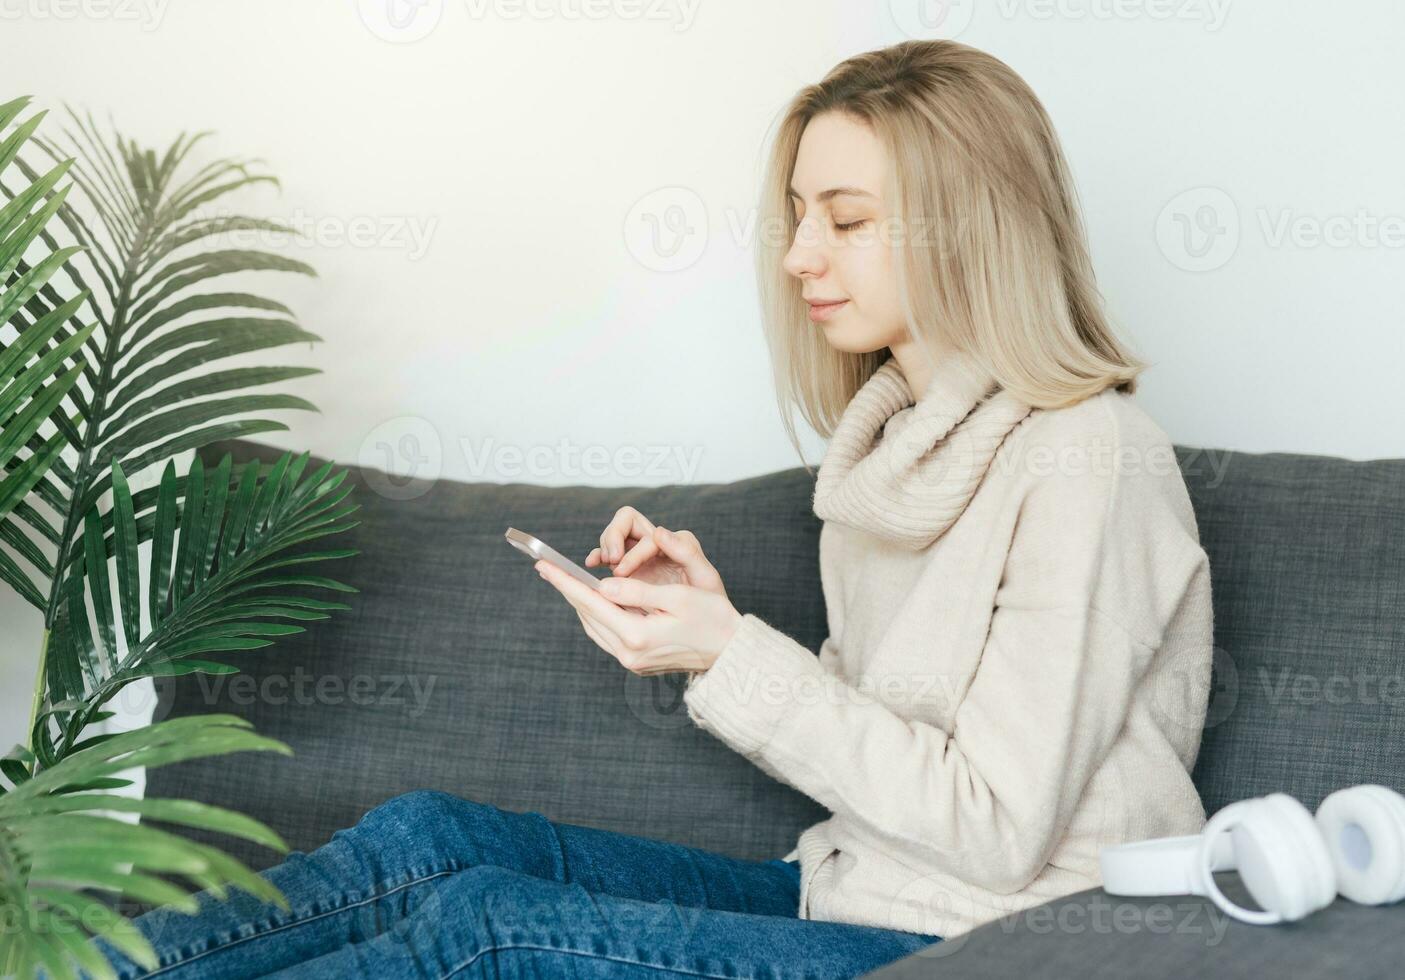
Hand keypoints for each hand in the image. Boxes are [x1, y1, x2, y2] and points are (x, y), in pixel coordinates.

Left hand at [535, 557, 742, 675]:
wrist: (731, 652)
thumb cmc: (712, 618)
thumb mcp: (678, 597)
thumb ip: (637, 591)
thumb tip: (602, 585)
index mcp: (637, 635)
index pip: (591, 602)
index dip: (566, 581)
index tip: (544, 565)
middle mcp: (629, 653)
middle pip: (587, 615)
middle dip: (568, 590)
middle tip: (547, 568)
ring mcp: (632, 662)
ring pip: (594, 626)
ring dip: (580, 603)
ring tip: (566, 582)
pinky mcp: (637, 663)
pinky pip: (607, 635)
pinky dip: (597, 615)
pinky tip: (595, 602)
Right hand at [585, 506, 728, 598]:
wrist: (708, 626)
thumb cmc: (711, 602)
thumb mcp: (704, 578)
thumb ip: (686, 553)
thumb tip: (659, 531)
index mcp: (676, 542)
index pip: (645, 534)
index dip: (632, 551)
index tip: (621, 570)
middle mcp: (657, 545)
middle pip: (625, 522)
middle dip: (612, 537)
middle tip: (610, 560)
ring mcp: (642, 557)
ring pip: (614, 538)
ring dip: (604, 548)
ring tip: (601, 566)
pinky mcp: (631, 571)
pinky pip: (609, 557)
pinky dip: (598, 557)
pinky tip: (592, 564)